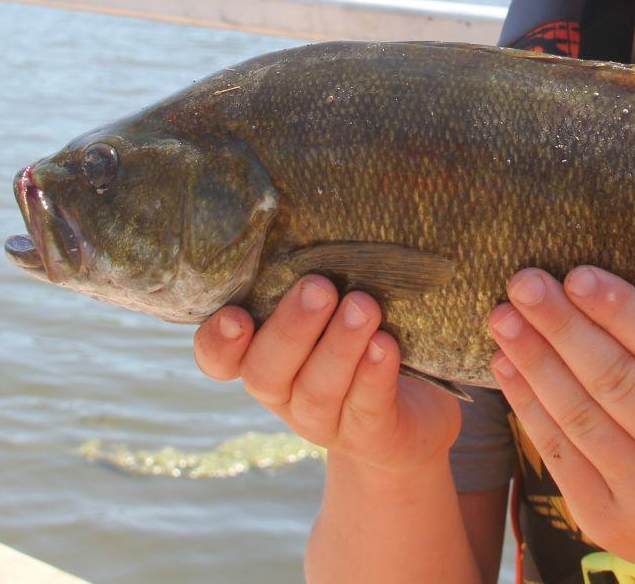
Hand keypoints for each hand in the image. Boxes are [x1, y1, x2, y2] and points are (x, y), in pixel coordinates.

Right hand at [194, 276, 462, 474]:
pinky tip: (385, 345)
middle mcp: (286, 391)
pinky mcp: (373, 436)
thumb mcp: (337, 302)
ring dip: (339, 345)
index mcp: (264, 355)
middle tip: (318, 286)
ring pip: (319, 389)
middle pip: (267, 370)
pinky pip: (367, 408)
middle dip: (291, 328)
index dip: (218, 342)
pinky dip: (374, 375)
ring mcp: (326, 420)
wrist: (416, 415)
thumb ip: (320, 269)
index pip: (220, 357)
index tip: (234, 315)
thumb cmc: (368, 334)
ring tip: (363, 306)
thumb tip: (328, 198)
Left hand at [487, 267, 634, 577]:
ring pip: (579, 414)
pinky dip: (528, 403)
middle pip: (616, 379)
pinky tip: (507, 365)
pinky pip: (558, 451)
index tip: (576, 274)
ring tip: (503, 318)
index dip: (620, 308)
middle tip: (524, 283)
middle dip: (562, 326)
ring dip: (534, 360)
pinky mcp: (608, 521)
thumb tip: (585, 288)